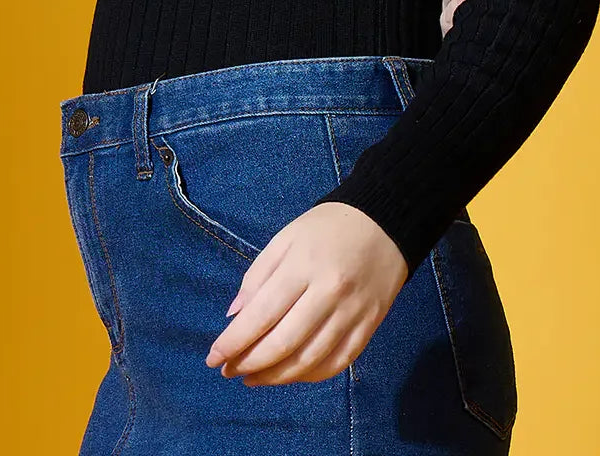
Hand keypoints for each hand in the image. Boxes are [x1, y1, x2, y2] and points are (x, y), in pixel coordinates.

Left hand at [204, 201, 407, 385]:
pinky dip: (309, 376)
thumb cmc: (327, 227)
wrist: (386, 220)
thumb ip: (258, 276)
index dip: (234, 342)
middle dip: (250, 363)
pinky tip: (290, 375)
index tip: (213, 358)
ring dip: (275, 377)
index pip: (262, 314)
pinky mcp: (369, 326)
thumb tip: (234, 318)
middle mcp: (328, 293)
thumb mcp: (286, 238)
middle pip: (284, 343)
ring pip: (309, 361)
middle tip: (229, 371)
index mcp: (303, 265)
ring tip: (253, 378)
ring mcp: (352, 313)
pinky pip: (337, 363)